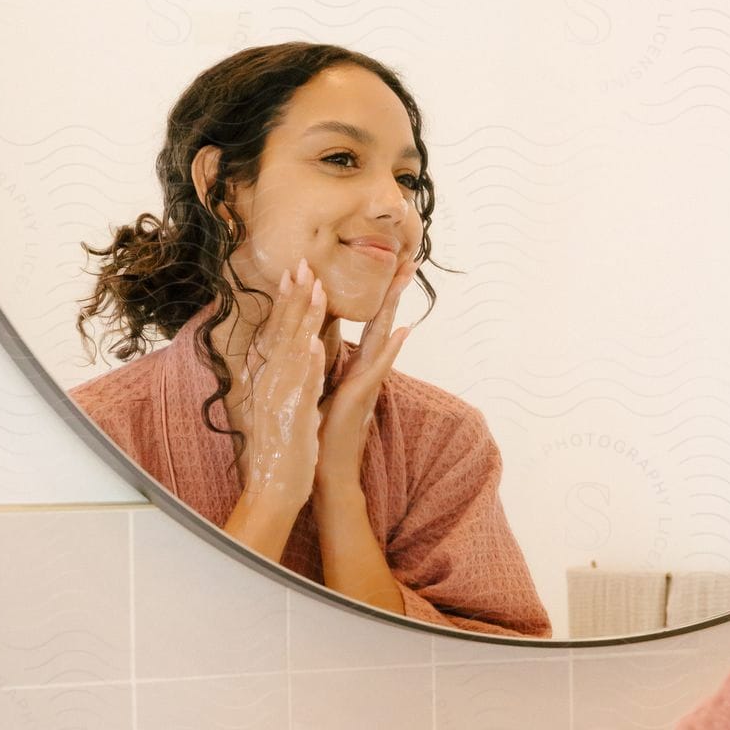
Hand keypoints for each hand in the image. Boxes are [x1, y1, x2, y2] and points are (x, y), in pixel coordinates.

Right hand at [237, 258, 326, 503]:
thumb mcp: (282, 409)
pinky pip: (301, 385)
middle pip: (283, 333)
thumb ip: (287, 383)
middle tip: (303, 265)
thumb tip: (295, 361)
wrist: (274, 488)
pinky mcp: (292, 416)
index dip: (287, 303)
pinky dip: (307, 363)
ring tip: (315, 289)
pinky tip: (313, 342)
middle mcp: (272, 384)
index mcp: (272, 381)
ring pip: (294, 350)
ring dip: (304, 319)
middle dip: (295, 298)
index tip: (294, 275)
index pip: (279, 333)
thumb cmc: (282, 452)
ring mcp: (281, 398)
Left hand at [315, 258, 418, 493]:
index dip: (373, 294)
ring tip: (407, 279)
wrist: (324, 469)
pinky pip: (377, 368)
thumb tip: (320, 339)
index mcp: (353, 366)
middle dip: (392, 290)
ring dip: (394, 307)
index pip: (365, 322)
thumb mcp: (320, 387)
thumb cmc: (321, 433)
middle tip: (409, 259)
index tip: (382, 266)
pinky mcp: (361, 396)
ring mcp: (366, 382)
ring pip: (382, 336)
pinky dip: (391, 349)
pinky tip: (402, 330)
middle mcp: (364, 370)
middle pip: (380, 322)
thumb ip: (325, 363)